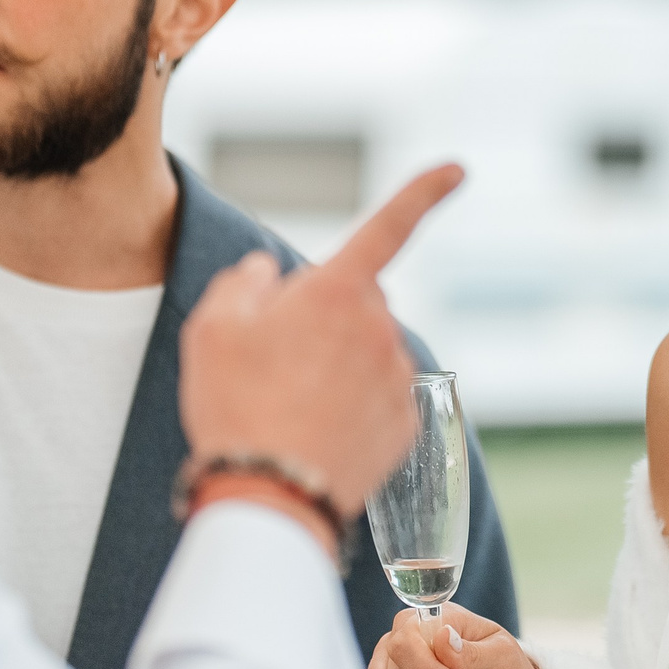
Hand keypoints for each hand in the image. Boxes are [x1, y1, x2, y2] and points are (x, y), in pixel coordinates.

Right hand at [179, 165, 463, 530]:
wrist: (268, 499)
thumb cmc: (235, 407)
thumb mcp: (211, 328)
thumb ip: (243, 284)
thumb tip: (267, 273)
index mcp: (338, 292)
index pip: (389, 226)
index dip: (424, 192)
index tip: (457, 170)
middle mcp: (380, 328)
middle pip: (358, 302)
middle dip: (327, 316)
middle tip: (275, 361)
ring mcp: (398, 378)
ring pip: (369, 352)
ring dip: (339, 365)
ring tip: (289, 407)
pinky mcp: (406, 425)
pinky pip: (379, 397)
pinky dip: (353, 408)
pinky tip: (317, 433)